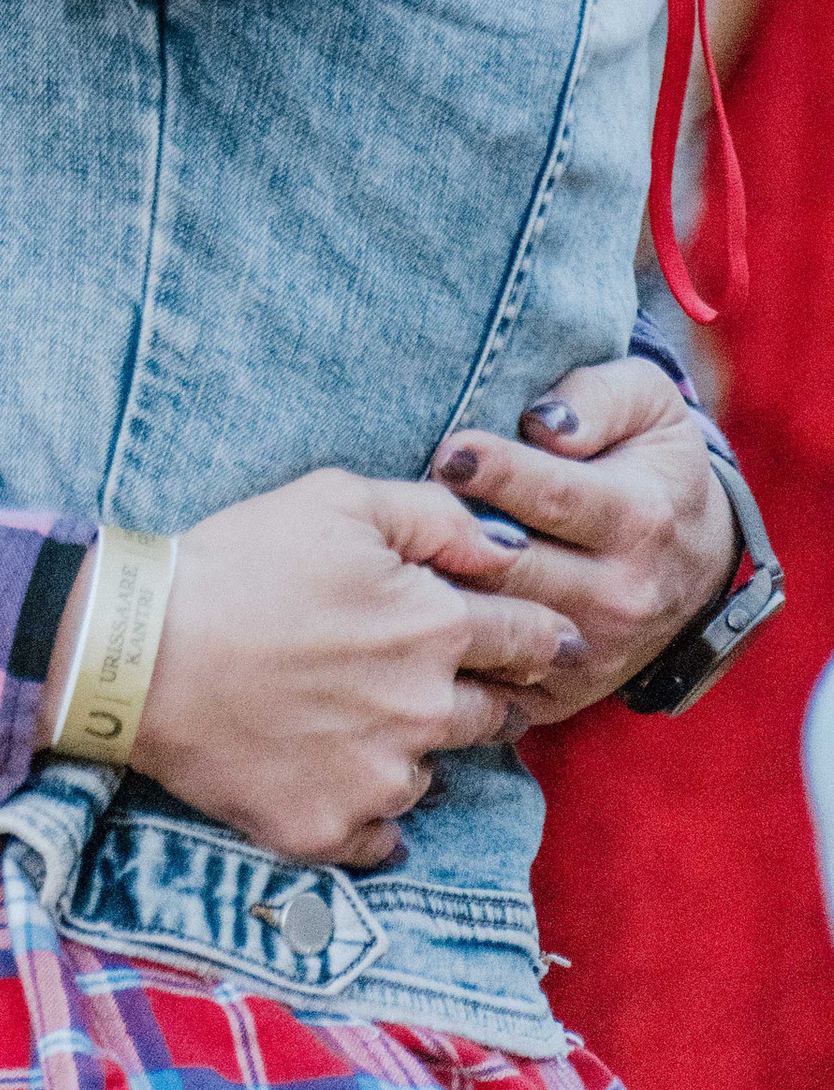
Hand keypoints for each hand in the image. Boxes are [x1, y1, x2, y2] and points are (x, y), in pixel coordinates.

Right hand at [126, 470, 585, 871]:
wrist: (140, 649)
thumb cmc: (239, 561)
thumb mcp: (337, 500)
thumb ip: (437, 517)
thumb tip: (506, 549)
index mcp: (437, 626)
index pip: (534, 639)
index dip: (537, 633)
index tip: (530, 638)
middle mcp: (427, 712)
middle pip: (499, 714)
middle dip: (483, 692)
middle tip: (426, 674)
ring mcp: (382, 782)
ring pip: (437, 774)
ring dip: (416, 748)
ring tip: (354, 714)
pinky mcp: (333, 831)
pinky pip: (382, 836)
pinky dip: (366, 809)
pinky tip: (326, 768)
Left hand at [424, 354, 738, 722]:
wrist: (695, 566)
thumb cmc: (651, 463)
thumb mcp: (648, 404)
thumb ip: (598, 398)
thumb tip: (543, 423)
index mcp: (638, 518)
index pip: (556, 497)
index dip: (498, 471)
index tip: (449, 450)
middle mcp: (621, 593)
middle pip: (517, 569)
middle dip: (455, 537)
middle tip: (402, 507)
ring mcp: (592, 650)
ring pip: (499, 628)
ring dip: (443, 593)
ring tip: (393, 555)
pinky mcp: (565, 691)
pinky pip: (496, 683)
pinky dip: (451, 655)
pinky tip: (407, 614)